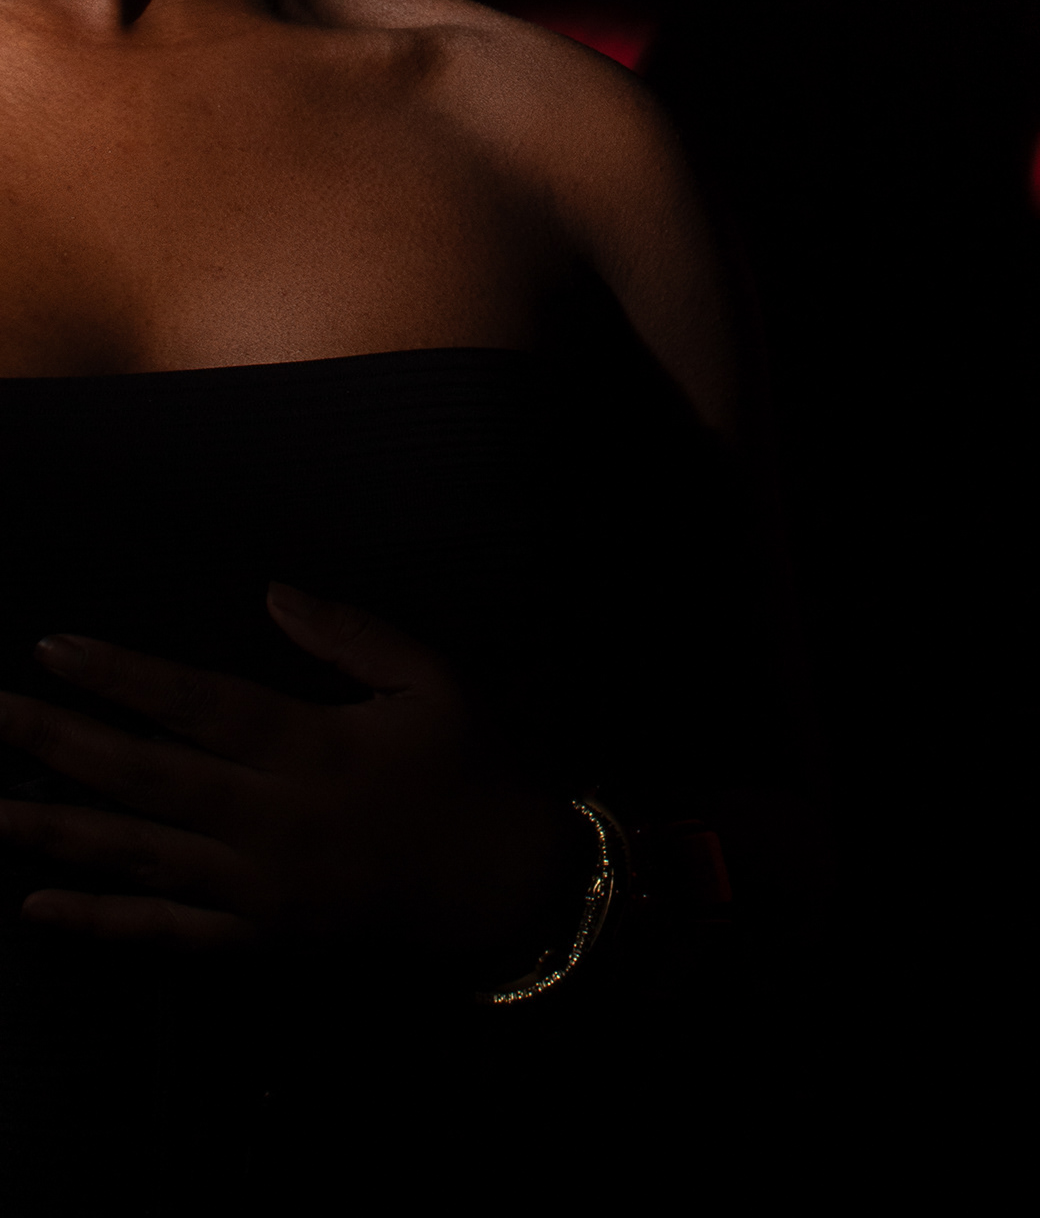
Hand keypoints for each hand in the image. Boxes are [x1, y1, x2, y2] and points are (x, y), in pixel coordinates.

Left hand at [0, 583, 569, 957]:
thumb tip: (271, 591)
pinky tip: (37, 906)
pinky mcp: (257, 936)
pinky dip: (98, 922)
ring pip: (137, 857)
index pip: (196, 704)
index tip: (54, 650)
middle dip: (55, 746)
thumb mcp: (431, 678)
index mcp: (312, 748)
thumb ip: (349, 632)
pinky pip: (164, 933)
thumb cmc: (471, 769)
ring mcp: (256, 888)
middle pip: (144, 778)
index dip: (120, 676)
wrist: (504, 888)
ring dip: (55, 831)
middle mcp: (270, 820)